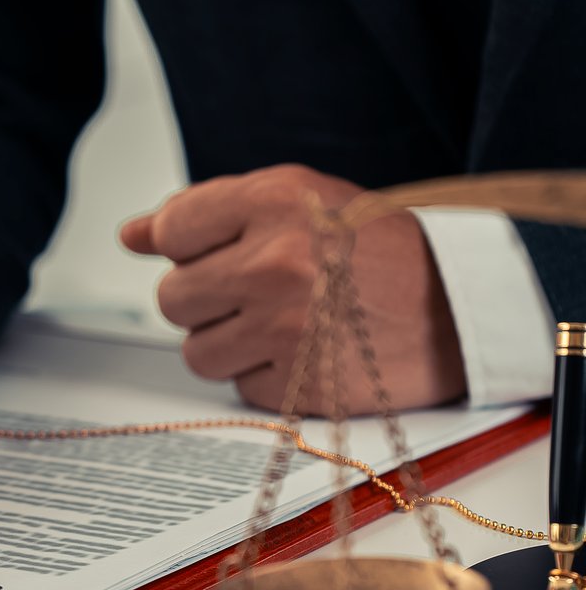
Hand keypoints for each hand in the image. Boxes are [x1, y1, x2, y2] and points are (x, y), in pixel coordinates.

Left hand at [120, 164, 465, 414]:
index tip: (222, 250)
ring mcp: (287, 328)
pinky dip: (266, 376)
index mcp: (276, 202)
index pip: (170, 229)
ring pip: (196, 352)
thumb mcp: (298, 201)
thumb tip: (131, 234)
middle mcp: (277, 262)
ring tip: (283, 322)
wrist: (459, 303)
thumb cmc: (371, 248)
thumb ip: (209, 212)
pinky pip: (238, 388)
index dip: (189, 246)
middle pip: (172, 298)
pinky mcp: (299, 384)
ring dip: (229, 343)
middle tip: (259, 291)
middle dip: (206, 299)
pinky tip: (307, 351)